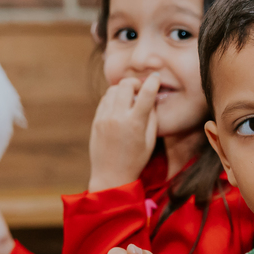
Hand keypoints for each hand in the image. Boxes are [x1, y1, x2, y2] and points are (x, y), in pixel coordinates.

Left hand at [87, 73, 160, 191]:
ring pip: (113, 90)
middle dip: (136, 83)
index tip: (156, 78)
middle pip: (126, 85)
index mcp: (135, 123)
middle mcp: (118, 117)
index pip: (146, 93)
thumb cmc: (135, 160)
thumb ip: (152, 117)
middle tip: (141, 89)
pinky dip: (113, 98)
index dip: (153, 81)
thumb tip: (151, 98)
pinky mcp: (96, 121)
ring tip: (130, 98)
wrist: (111, 175)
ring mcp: (105, 118)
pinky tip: (119, 106)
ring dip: (123, 89)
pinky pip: (105, 100)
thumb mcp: (150, 141)